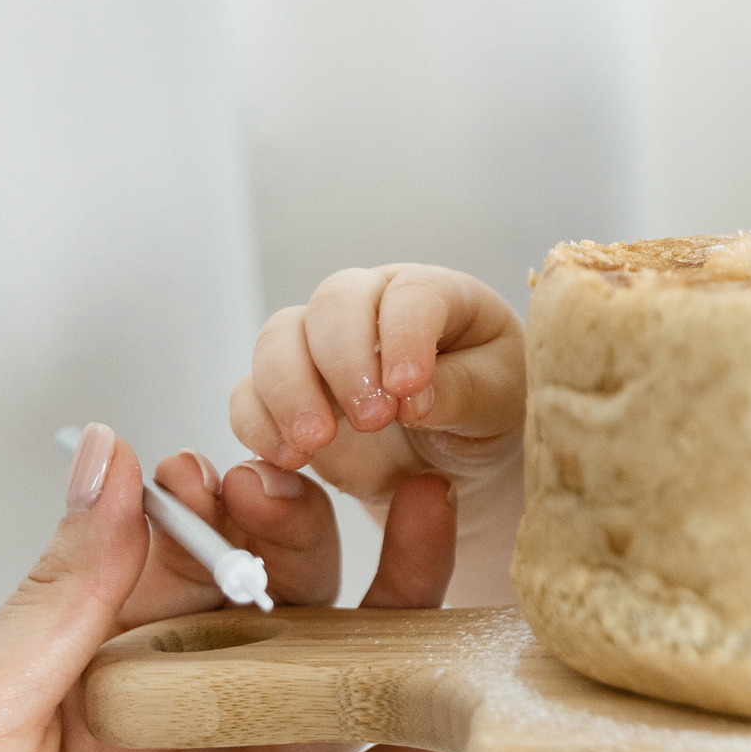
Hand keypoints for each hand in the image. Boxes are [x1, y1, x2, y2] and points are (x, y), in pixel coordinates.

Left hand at [0, 424, 458, 751]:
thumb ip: (69, 585)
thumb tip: (110, 457)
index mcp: (116, 658)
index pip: (198, 560)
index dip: (226, 509)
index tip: (235, 470)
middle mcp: (189, 707)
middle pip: (287, 606)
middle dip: (307, 538)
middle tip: (300, 493)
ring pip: (342, 684)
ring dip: (396, 614)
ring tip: (427, 533)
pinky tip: (455, 702)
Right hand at [231, 263, 524, 508]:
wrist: (459, 454)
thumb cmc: (490, 407)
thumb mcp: (499, 401)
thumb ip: (463, 391)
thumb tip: (412, 398)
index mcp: (434, 293)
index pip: (411, 294)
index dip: (404, 336)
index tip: (407, 388)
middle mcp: (370, 305)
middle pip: (333, 304)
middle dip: (343, 361)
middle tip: (370, 421)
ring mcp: (321, 345)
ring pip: (279, 339)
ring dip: (290, 391)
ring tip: (316, 444)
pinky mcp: (288, 392)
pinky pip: (250, 392)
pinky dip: (257, 422)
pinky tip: (287, 457)